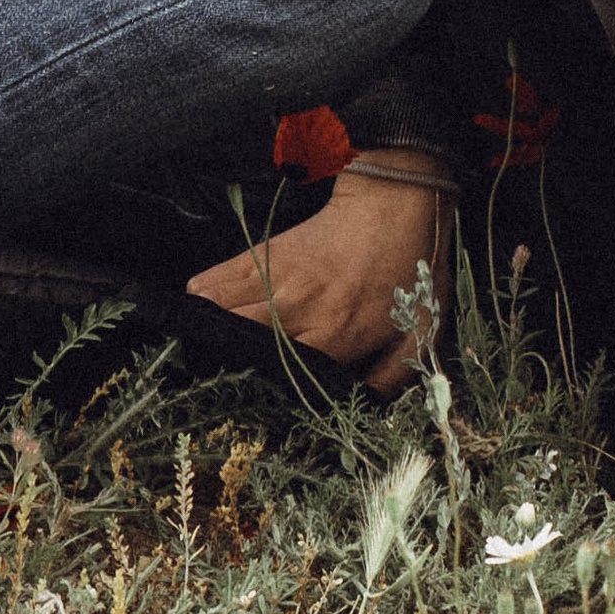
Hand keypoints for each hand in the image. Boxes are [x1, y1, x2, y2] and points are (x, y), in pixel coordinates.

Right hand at [187, 165, 451, 396]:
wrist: (396, 202)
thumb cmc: (413, 268)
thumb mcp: (421, 331)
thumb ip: (392, 378)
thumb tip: (364, 411)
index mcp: (338, 334)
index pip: (288, 377)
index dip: (269, 394)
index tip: (257, 405)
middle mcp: (301, 309)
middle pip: (246, 347)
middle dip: (228, 369)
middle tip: (216, 385)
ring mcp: (279, 278)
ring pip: (224, 312)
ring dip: (206, 332)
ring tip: (192, 352)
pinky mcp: (267, 252)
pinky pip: (221, 277)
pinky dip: (203, 294)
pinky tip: (194, 308)